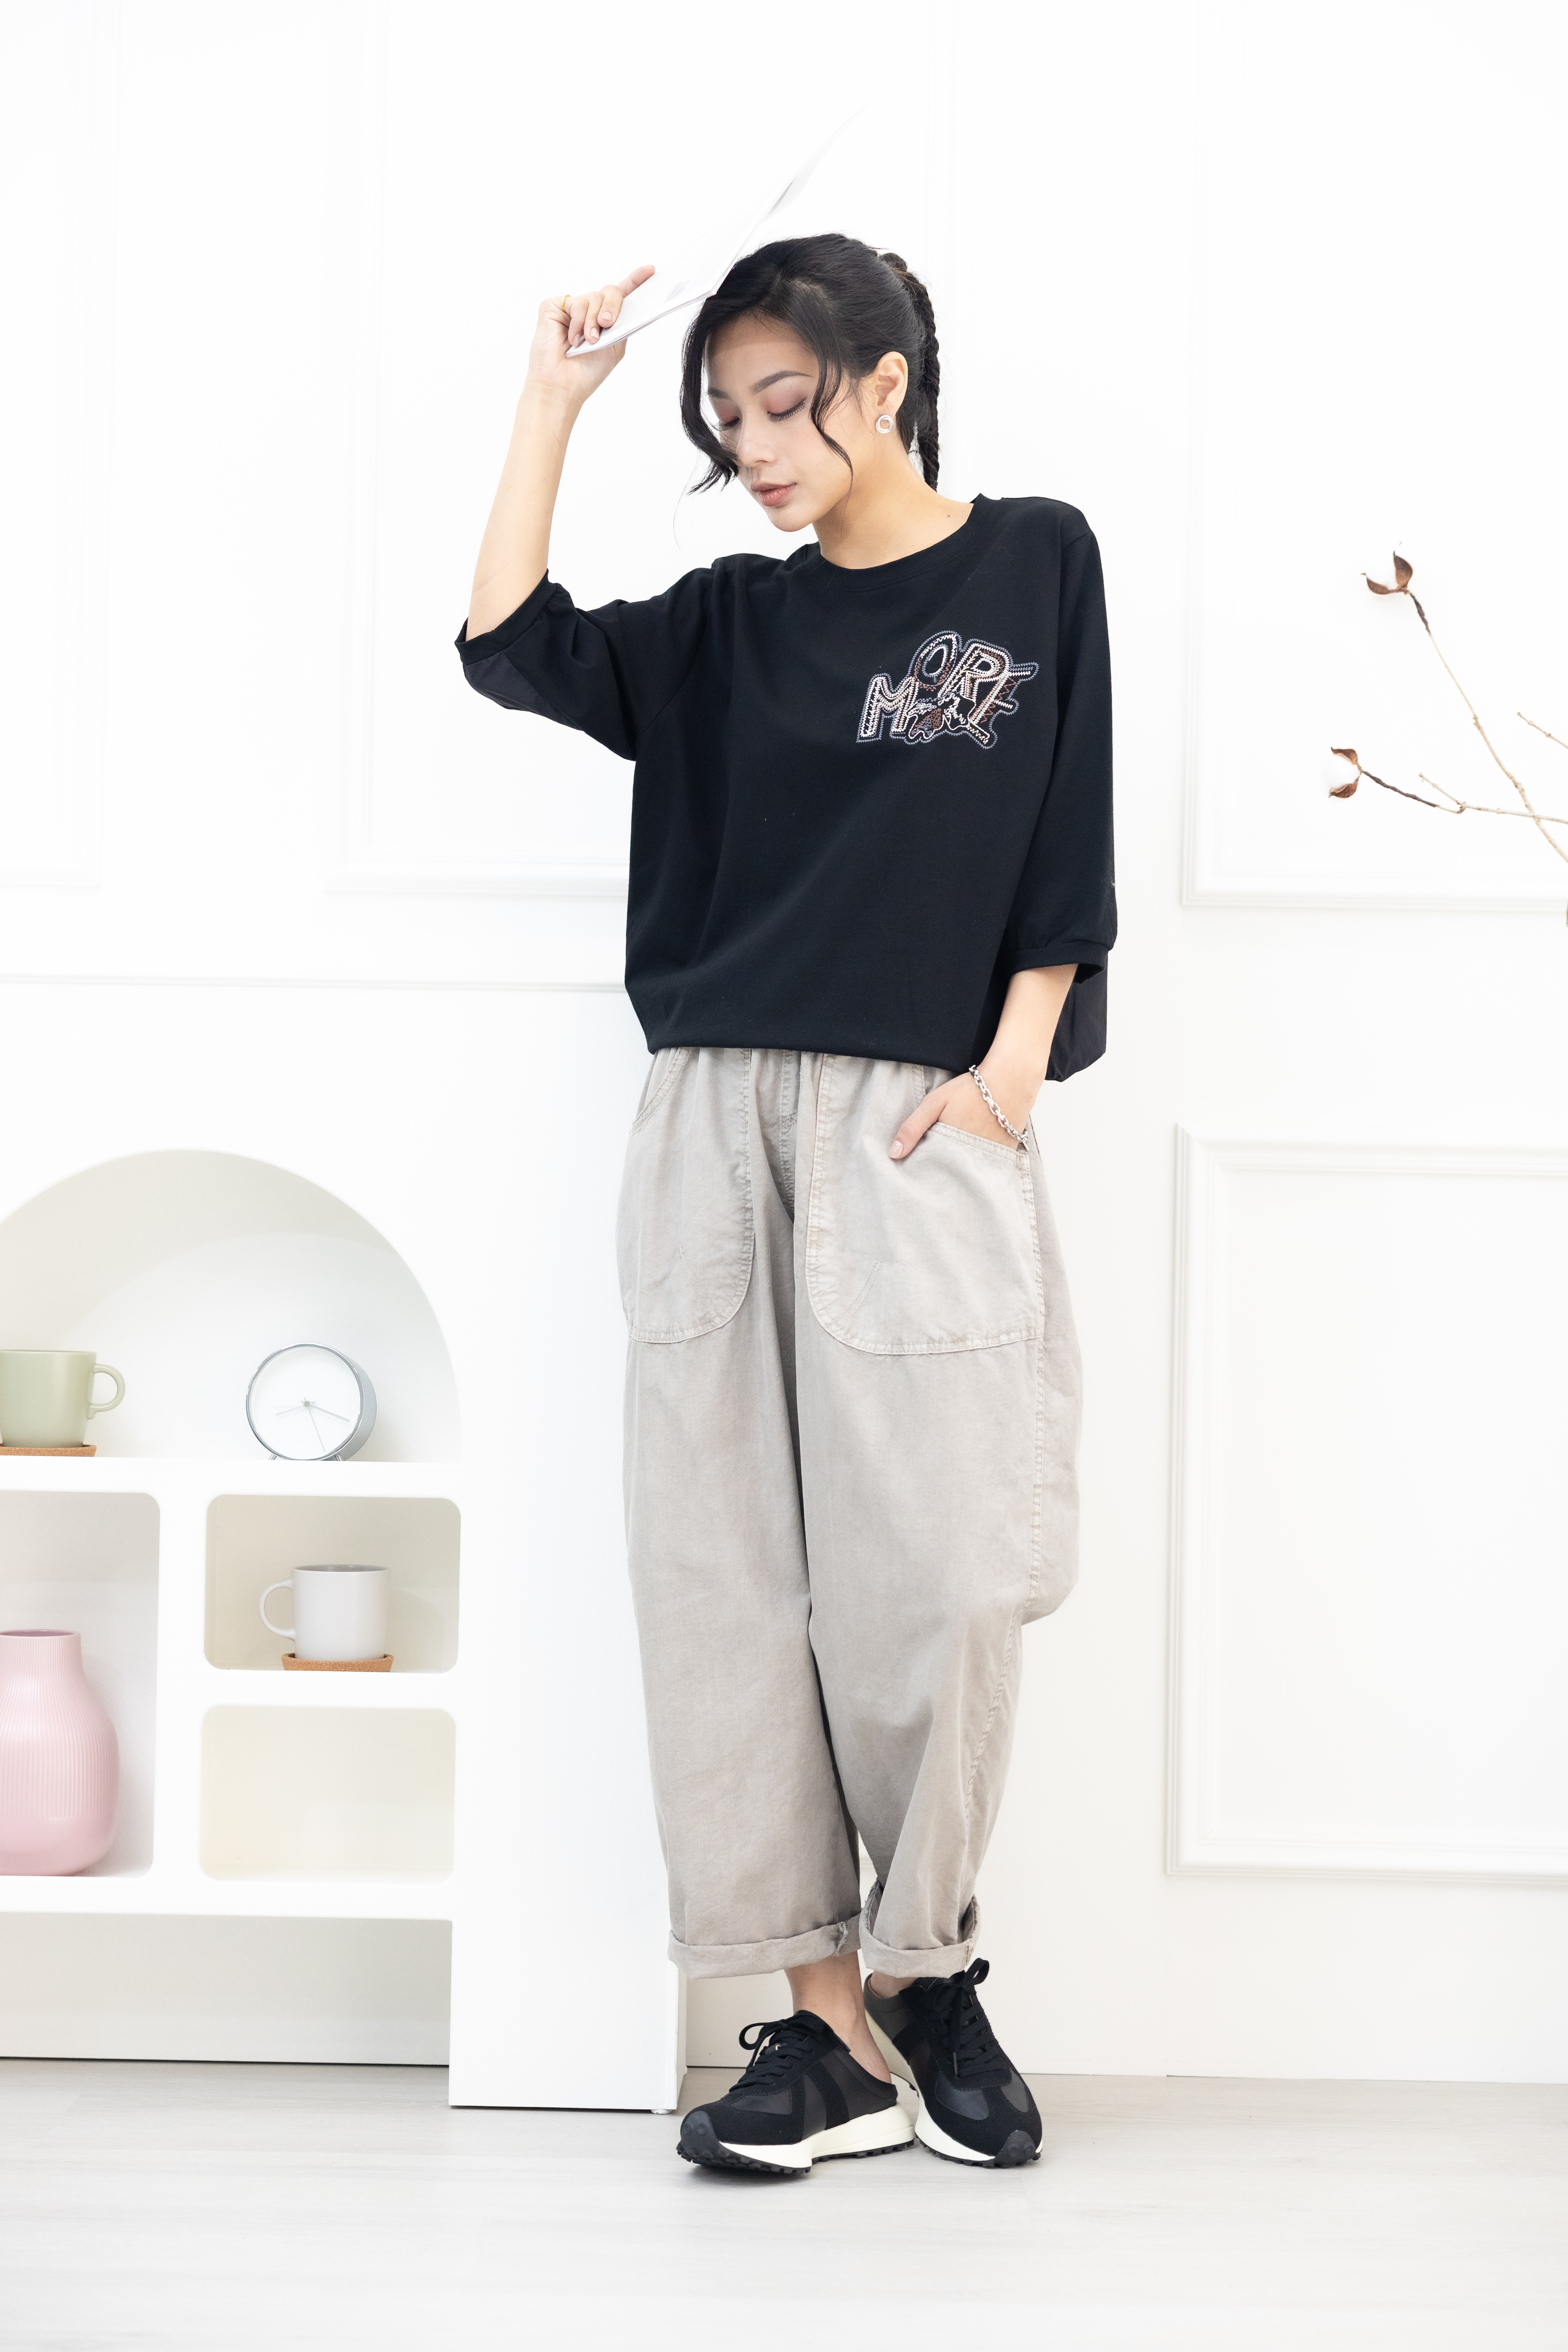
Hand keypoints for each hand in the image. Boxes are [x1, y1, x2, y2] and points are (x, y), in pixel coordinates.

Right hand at [523, 266, 653, 406]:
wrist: (562, 386)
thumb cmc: (585, 373)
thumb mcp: (614, 347)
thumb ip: (624, 324)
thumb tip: (635, 307)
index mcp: (604, 319)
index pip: (622, 295)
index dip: (635, 281)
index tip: (650, 270)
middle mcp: (589, 310)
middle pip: (610, 291)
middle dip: (613, 307)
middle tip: (607, 324)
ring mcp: (571, 308)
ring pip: (593, 297)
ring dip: (593, 321)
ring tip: (589, 341)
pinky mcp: (553, 307)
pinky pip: (575, 302)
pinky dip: (578, 322)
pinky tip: (573, 339)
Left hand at [889, 1067, 1030, 1158]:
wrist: (1011, 1081)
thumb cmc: (970, 1090)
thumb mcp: (935, 1103)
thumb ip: (913, 1127)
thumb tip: (894, 1154)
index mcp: (950, 1147)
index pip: (931, 1170)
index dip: (924, 1168)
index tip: (917, 1167)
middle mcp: (971, 1157)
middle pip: (949, 1174)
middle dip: (941, 1171)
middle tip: (936, 1161)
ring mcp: (990, 1158)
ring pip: (968, 1172)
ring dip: (960, 1168)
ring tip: (955, 1157)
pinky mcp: (1004, 1156)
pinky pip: (987, 1167)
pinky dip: (979, 1163)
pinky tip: (974, 1154)